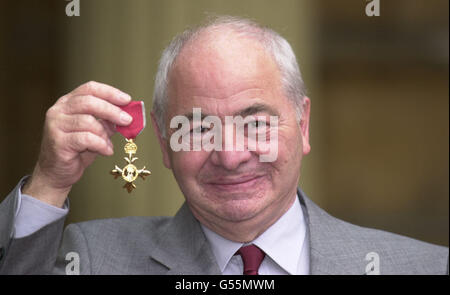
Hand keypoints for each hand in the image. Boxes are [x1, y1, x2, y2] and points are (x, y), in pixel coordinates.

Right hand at [22, 81, 132, 207]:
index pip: (90, 88)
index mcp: (68, 103)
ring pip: (88, 121)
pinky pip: (86, 138)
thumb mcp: (96, 132)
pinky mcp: (58, 141)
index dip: (110, 92)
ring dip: (104, 134)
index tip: (127, 100)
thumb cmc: (76, 150)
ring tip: (108, 144)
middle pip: (89, 101)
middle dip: (112, 110)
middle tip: (127, 120)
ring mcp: (56, 125)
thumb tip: (128, 115)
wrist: (57, 173)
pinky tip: (106, 151)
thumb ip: (108, 122)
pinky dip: (101, 145)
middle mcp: (59, 110)